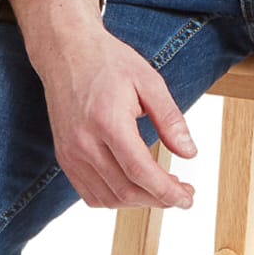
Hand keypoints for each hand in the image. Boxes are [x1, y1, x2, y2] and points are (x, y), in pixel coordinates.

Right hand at [6, 0, 198, 210]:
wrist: (66, 51)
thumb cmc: (106, 62)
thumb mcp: (149, 81)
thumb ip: (170, 120)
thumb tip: (189, 153)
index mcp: (107, 121)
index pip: (140, 172)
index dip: (167, 192)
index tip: (187, 197)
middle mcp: (84, 142)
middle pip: (125, 190)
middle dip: (159, 200)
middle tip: (182, 193)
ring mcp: (70, 153)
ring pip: (108, 198)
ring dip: (138, 202)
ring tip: (160, 190)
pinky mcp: (64, 157)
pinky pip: (90, 194)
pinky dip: (115, 199)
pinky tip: (133, 187)